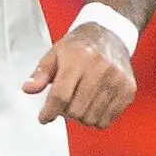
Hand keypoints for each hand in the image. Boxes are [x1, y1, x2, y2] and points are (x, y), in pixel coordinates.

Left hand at [23, 24, 137, 127]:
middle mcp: (100, 68)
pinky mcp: (128, 90)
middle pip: (76, 111)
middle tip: (65, 102)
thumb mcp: (54, 54)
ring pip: (91, 119)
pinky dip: (96, 118)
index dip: (49, 112)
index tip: (44, 117)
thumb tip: (28, 89)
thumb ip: (40, 74)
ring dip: (81, 116)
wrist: (110, 35)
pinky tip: (93, 104)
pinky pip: (107, 120)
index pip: (60, 96)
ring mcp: (117, 80)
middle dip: (65, 112)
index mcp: (79, 58)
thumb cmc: (80, 47)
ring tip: (79, 101)